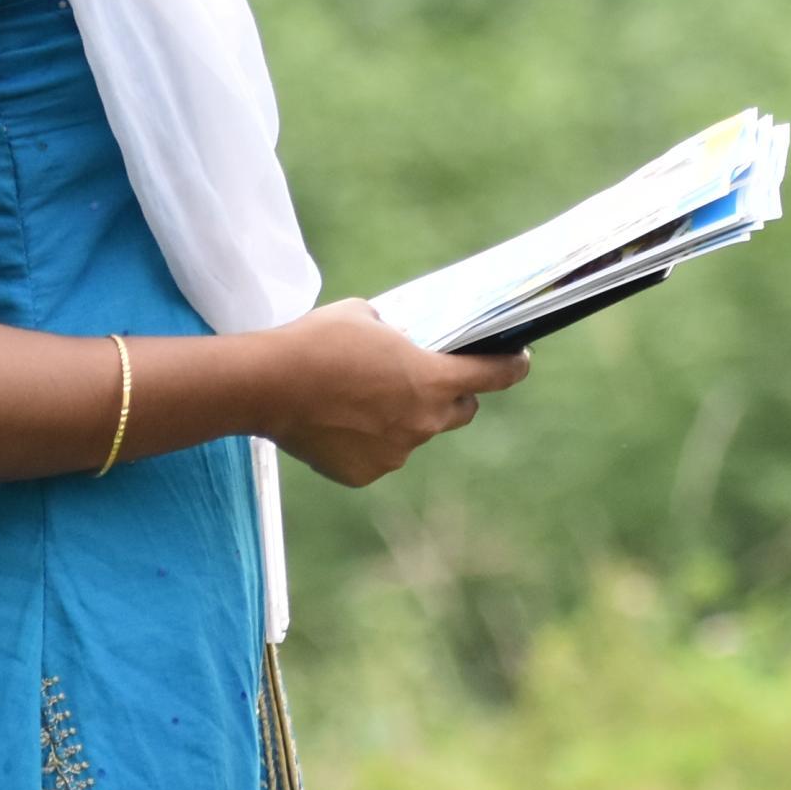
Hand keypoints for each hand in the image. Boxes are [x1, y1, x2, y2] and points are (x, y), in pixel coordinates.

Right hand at [263, 298, 529, 486]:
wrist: (269, 385)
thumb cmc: (319, 342)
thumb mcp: (365, 316)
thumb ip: (394, 331)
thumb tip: (395, 338)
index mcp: (432, 380)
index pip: (491, 376)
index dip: (511, 367)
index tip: (521, 362)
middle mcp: (423, 422)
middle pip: (459, 412)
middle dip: (451, 397)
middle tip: (428, 380)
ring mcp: (396, 452)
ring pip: (413, 434)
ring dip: (401, 419)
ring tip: (360, 398)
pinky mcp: (365, 474)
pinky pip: (378, 455)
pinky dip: (367, 441)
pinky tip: (338, 421)